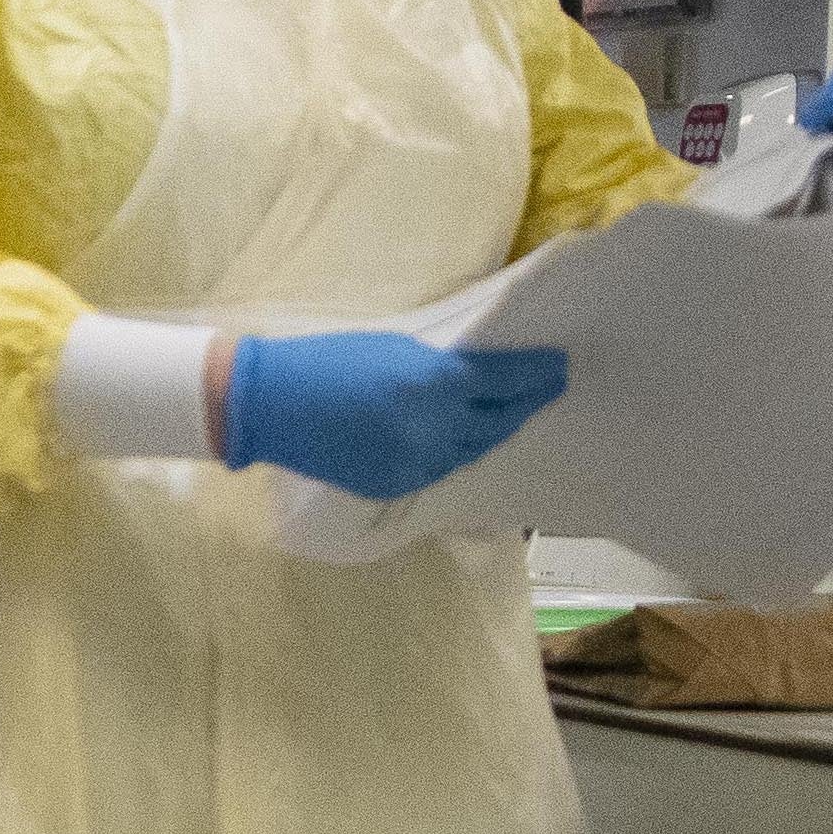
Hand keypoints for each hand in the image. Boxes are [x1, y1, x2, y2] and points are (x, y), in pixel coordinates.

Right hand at [220, 331, 570, 499]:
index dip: (538, 373)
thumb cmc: (331, 359)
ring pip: (473, 449)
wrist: (272, 404)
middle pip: (500, 420)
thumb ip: (443, 366)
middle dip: (527, 403)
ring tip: (510, 413)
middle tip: (548, 389)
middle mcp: (437, 430)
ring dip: (495, 429)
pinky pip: (440, 467)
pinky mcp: (397, 485)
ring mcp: (417, 464)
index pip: (508, 381)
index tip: (559, 366)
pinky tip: (461, 437)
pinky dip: (455, 449)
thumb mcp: (398, 348)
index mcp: (438, 384)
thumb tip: (481, 376)